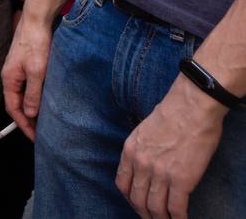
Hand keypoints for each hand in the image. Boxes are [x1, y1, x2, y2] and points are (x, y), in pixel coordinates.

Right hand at [1, 10, 52, 139]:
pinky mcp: (26, 66)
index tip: (35, 137)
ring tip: (44, 121)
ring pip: (23, 96)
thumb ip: (33, 93)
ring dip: (32, 109)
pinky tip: (45, 101)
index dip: (24, 125)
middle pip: (17, 104)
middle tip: (40, 134)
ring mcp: (18, 71)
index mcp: (9, 79)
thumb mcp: (37, 71)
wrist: (36, 20)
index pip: (13, 108)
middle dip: (27, 120)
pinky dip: (35, 98)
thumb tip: (30, 113)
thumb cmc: (35, 43)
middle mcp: (11, 76)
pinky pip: (28, 87)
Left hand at [116, 77, 226, 218]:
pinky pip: (176, 208)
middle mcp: (141, 164)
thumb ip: (141, 149)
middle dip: (144, 213)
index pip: (122, 184)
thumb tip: (146, 163)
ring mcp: (160, 173)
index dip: (130, 198)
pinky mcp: (182, 180)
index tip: (138, 204)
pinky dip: (178, 218)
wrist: (191, 108)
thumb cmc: (172, 114)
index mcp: (130, 151)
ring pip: (155, 207)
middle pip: (137, 199)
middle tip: (152, 218)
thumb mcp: (143, 130)